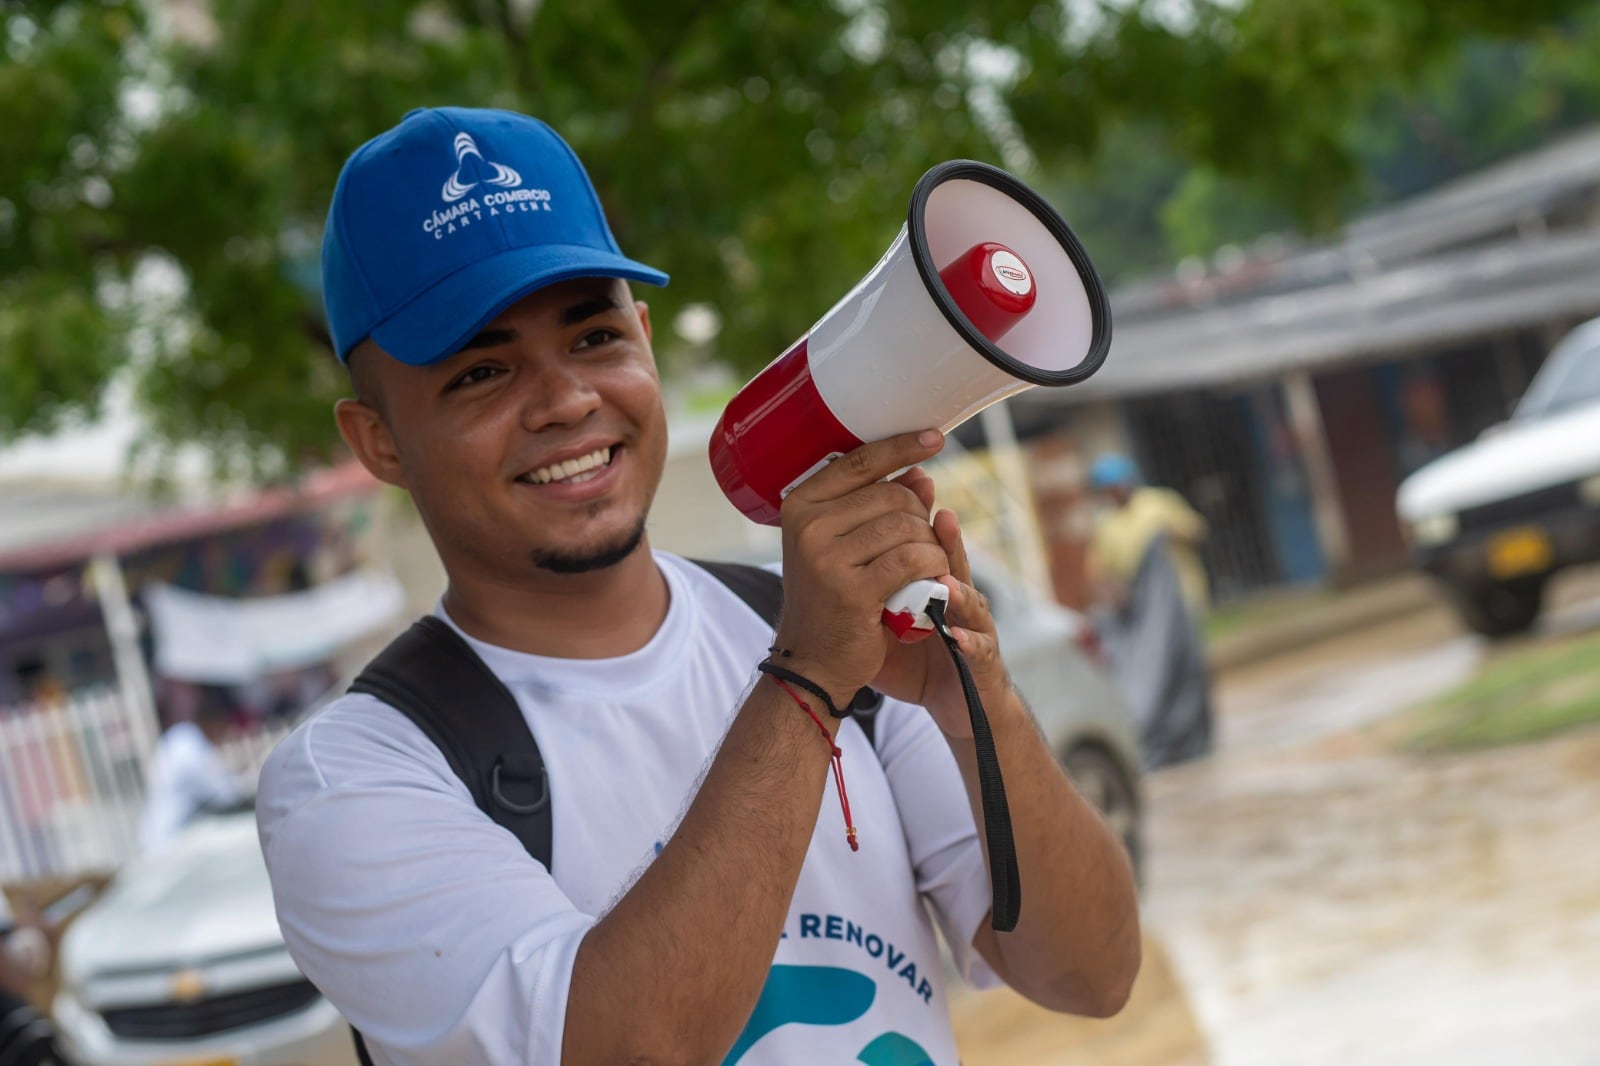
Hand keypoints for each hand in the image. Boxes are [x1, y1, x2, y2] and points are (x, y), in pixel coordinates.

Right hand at [773, 430, 950, 710]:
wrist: (812, 664)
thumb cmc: (832, 600)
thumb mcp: (847, 546)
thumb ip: (879, 506)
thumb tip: (921, 473)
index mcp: (799, 505)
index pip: (859, 461)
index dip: (901, 446)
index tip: (934, 437)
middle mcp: (807, 525)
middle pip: (892, 495)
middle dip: (920, 518)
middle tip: (919, 548)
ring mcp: (826, 558)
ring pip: (906, 527)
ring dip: (930, 547)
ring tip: (924, 570)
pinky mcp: (851, 590)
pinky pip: (913, 559)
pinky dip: (933, 568)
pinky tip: (932, 582)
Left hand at [873, 507, 1014, 737]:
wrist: (952, 700)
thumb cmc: (913, 654)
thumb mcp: (882, 615)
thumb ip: (865, 582)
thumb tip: (825, 548)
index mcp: (933, 580)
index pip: (930, 541)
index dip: (921, 516)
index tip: (910, 486)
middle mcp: (958, 597)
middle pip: (954, 561)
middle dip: (943, 541)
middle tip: (933, 517)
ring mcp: (974, 628)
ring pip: (972, 599)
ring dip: (960, 587)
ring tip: (945, 573)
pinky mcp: (983, 663)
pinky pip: (980, 649)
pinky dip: (971, 642)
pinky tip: (959, 637)